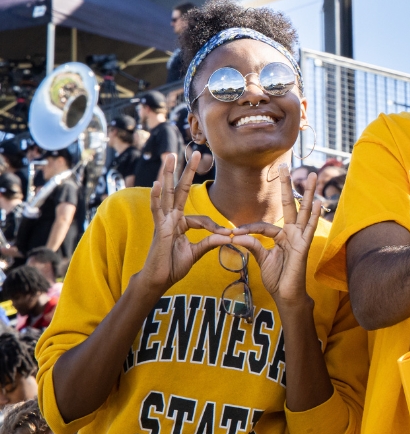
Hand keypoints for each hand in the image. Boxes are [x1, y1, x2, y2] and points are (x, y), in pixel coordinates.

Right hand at [133, 152, 232, 300]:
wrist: (158, 281)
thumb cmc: (172, 267)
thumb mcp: (196, 252)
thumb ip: (210, 242)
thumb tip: (228, 237)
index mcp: (180, 224)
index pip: (201, 218)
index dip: (214, 227)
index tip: (227, 235)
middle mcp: (171, 218)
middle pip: (180, 191)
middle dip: (187, 172)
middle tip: (196, 153)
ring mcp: (164, 222)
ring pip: (167, 193)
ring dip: (168, 174)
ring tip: (170, 156)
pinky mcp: (158, 229)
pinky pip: (157, 210)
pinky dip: (156, 197)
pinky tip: (158, 184)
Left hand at [230, 167, 319, 311]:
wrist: (286, 296)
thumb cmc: (277, 279)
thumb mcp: (262, 259)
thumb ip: (253, 245)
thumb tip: (238, 236)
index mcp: (282, 237)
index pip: (265, 226)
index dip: (249, 228)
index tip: (234, 234)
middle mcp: (293, 233)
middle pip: (291, 205)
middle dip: (288, 186)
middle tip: (286, 166)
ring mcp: (300, 238)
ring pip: (304, 211)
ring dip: (308, 193)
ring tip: (312, 176)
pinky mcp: (304, 246)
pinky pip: (308, 228)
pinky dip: (314, 215)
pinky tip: (319, 202)